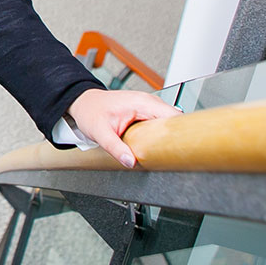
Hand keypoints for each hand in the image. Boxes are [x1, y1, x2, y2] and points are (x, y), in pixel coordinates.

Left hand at [66, 88, 180, 168]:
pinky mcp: (147, 111)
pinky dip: (161, 133)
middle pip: (175, 120)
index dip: (181, 132)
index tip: (182, 148)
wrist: (83, 103)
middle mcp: (149, 101)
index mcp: (142, 103)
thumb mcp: (100, 132)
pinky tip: (157, 144)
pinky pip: (161, 122)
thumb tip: (131, 162)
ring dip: (169, 135)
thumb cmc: (90, 112)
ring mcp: (149, 105)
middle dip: (176, 136)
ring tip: (165, 151)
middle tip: (174, 154)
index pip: (174, 116)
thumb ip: (116, 148)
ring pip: (169, 121)